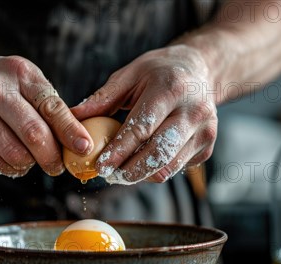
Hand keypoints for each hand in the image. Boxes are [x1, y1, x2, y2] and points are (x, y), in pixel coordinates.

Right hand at [0, 55, 92, 176]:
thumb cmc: (1, 86)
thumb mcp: (26, 82)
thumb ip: (50, 107)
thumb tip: (78, 142)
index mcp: (19, 72)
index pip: (51, 106)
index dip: (70, 131)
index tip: (84, 148)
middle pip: (33, 134)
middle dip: (51, 156)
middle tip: (57, 166)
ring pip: (14, 153)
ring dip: (30, 164)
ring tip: (32, 160)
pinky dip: (11, 168)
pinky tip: (15, 161)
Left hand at [71, 45, 216, 183]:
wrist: (200, 70)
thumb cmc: (159, 72)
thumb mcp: (129, 75)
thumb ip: (102, 98)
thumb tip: (73, 117)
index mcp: (171, 89)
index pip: (142, 128)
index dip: (119, 151)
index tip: (100, 166)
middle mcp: (193, 112)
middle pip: (158, 154)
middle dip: (129, 171)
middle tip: (108, 175)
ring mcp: (205, 132)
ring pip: (168, 167)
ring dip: (140, 175)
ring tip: (121, 171)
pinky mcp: (207, 147)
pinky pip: (176, 168)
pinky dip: (155, 170)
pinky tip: (142, 161)